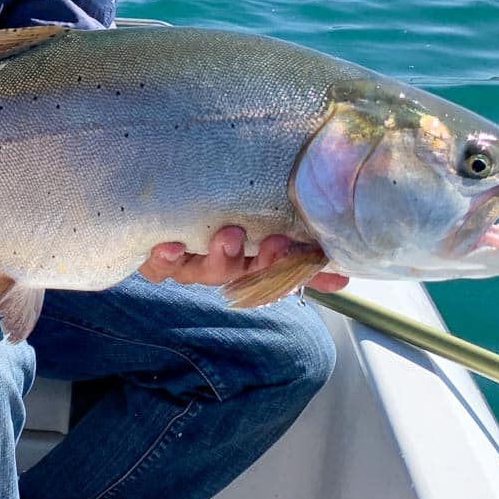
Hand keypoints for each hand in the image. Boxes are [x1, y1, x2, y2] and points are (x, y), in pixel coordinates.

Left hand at [139, 227, 348, 293]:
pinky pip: (157, 267)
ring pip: (203, 272)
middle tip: (276, 243)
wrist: (157, 223)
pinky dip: (164, 259)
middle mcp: (216, 268)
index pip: (273, 276)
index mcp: (243, 265)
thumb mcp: (258, 236)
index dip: (290, 270)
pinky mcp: (156, 261)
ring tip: (230, 236)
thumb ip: (298, 258)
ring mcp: (186, 265)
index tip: (310, 257)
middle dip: (262, 263)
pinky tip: (170, 246)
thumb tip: (343, 276)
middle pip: (242, 275)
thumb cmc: (214, 226)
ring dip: (220, 257)